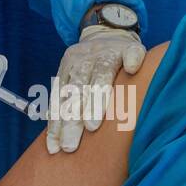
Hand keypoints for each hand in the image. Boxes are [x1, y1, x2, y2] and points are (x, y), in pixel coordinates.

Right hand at [47, 26, 144, 152]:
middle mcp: (84, 60)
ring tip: (58, 148)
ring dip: (59, 125)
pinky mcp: (60, 76)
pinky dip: (52, 122)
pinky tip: (51, 142)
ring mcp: (69, 68)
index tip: (92, 127)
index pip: (98, 78)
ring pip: (61, 98)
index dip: (95, 102)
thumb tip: (133, 66)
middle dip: (73, 120)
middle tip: (72, 146)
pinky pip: (54, 101)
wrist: (104, 37)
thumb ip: (135, 57)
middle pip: (76, 92)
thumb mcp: (134, 49)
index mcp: (105, 55)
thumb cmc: (124, 54)